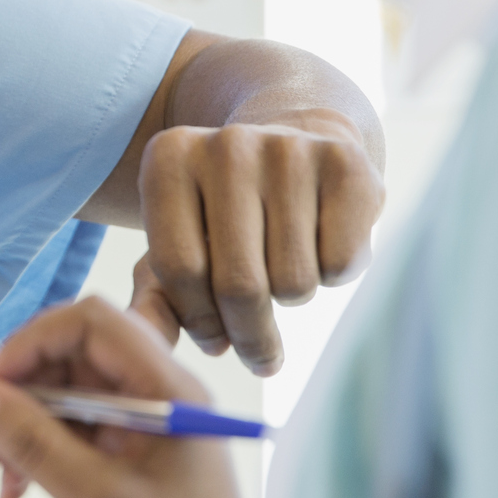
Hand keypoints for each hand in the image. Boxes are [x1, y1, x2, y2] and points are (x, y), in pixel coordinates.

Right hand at [0, 298, 258, 497]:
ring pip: (69, 394)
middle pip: (74, 356)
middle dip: (21, 390)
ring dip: (24, 425)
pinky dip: (41, 450)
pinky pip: (77, 429)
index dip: (32, 343)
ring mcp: (147, 423)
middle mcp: (160, 395)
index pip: (91, 323)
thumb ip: (35, 442)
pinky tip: (19, 486)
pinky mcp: (136, 452)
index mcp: (168, 390)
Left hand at [133, 109, 380, 374]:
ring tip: (285, 265)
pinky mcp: (346, 162)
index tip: (214, 340)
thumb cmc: (227, 212)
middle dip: (250, 334)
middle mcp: (227, 145)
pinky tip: (320, 242)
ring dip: (291, 296)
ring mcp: (289, 148)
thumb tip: (151, 338)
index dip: (199, 320)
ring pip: (294, 282)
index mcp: (170, 158)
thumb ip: (156, 295)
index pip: (178, 268)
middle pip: (238, 283)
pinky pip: (341, 264)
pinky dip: (334, 275)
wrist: (297, 146)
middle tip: (259, 353)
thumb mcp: (180, 242)